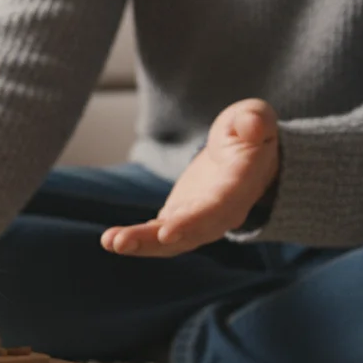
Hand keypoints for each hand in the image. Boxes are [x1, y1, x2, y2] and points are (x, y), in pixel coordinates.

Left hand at [102, 99, 278, 257]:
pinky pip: (157, 236)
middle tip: (122, 243)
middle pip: (189, 233)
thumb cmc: (247, 134)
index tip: (168, 232)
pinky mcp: (178, 222)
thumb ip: (254, 120)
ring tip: (110, 242)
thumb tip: (253, 125)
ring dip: (139, 244)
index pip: (218, 208)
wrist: (242, 157)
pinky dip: (135, 240)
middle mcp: (220, 214)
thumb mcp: (254, 118)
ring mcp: (198, 222)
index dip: (194, 222)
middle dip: (155, 241)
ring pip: (170, 241)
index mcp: (240, 187)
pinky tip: (109, 240)